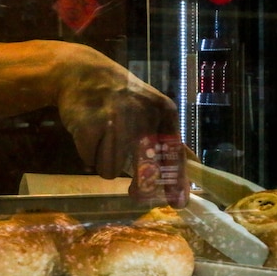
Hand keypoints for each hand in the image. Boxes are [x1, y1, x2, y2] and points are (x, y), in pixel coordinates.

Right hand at [55, 44, 186, 206]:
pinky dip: (88, 154)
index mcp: (162, 111)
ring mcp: (113, 121)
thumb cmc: (120, 95)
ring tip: (103, 142)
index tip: (178, 203)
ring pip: (110, 170)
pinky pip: (90, 161)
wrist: (81, 72)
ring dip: (104, 163)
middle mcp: (140, 115)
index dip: (176, 182)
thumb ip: (169, 137)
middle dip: (140, 187)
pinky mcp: (88, 127)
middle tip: (135, 194)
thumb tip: (194, 165)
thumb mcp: (150, 108)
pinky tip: (89, 135)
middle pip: (143, 170)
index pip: (173, 153)